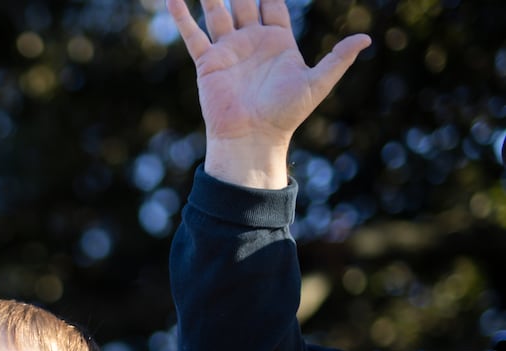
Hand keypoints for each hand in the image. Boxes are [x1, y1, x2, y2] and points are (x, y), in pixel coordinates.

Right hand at [167, 0, 369, 187]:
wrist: (252, 138)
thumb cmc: (286, 115)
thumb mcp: (317, 83)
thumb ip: (338, 59)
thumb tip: (366, 39)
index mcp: (277, 41)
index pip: (273, 2)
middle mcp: (250, 41)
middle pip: (243, 1)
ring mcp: (228, 50)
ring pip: (216, 11)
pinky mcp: (208, 62)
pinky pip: (193, 35)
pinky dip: (182, 17)